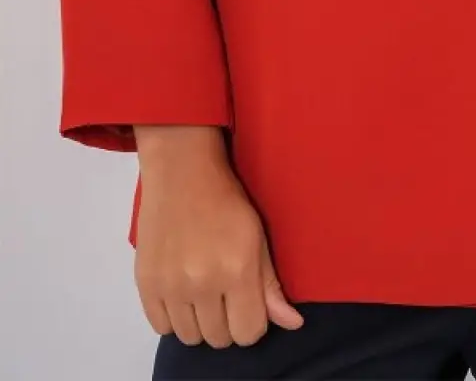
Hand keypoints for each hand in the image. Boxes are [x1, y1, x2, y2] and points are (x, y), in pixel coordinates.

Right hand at [134, 151, 304, 348]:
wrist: (181, 173)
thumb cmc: (227, 201)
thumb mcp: (257, 238)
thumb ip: (271, 286)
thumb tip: (293, 324)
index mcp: (237, 270)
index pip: (248, 332)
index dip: (252, 322)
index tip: (247, 303)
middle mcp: (202, 283)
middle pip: (219, 339)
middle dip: (227, 322)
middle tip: (224, 294)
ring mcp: (171, 286)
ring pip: (190, 337)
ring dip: (199, 322)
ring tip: (202, 293)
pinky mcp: (145, 284)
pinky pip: (161, 328)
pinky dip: (173, 318)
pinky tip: (181, 294)